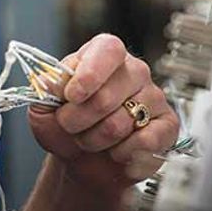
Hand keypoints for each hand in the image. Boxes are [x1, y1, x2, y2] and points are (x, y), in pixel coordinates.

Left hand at [28, 34, 179, 192]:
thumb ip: (45, 91)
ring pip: (120, 124)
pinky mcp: (167, 127)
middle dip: (77, 121)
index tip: (70, 96)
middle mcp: (133, 71)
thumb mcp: (44, 106)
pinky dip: (121, 154)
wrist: (81, 160)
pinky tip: (115, 152)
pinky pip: (145, 142)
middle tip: (70, 126)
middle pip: (106, 96)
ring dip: (94, 140)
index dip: (89, 74)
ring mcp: (154, 97)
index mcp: (102, 55)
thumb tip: (53, 83)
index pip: (107, 50)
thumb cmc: (63, 127)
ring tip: (90, 139)